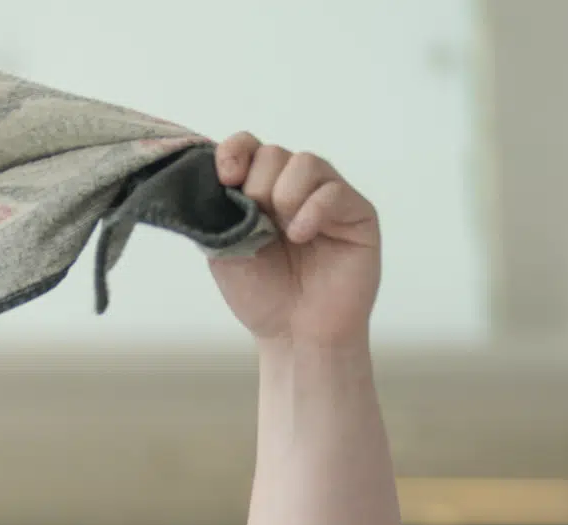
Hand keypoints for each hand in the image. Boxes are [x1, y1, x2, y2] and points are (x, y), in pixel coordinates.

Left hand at [207, 134, 380, 348]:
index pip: (247, 146)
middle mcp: (294, 188)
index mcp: (260, 192)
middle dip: (257, 185)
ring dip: (285, 194)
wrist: (295, 335)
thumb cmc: (263, 296)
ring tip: (284, 233)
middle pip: (273, 153)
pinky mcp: (357, 213)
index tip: (225, 178)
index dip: (234, 151)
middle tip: (258, 222)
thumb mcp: (223, 251)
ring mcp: (327, 197)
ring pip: (305, 162)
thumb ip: (217, 212)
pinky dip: (313, 209)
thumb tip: (211, 176)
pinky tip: (302, 235)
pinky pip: (333, 191)